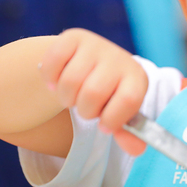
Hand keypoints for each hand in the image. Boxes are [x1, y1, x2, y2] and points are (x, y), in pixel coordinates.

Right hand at [39, 28, 148, 155]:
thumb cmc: (109, 94)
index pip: (129, 100)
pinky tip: (58, 81)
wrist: (93, 61)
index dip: (112, 119)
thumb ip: (127, 134)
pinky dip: (50, 80)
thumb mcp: (120, 113)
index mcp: (136, 78)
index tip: (104, 125)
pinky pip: (52, 64)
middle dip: (85, 110)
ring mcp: (95, 45)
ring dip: (65, 98)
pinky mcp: (72, 37)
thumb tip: (136, 149)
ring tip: (72, 95)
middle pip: (93, 93)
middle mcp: (118, 57)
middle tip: (86, 107)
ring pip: (69, 82)